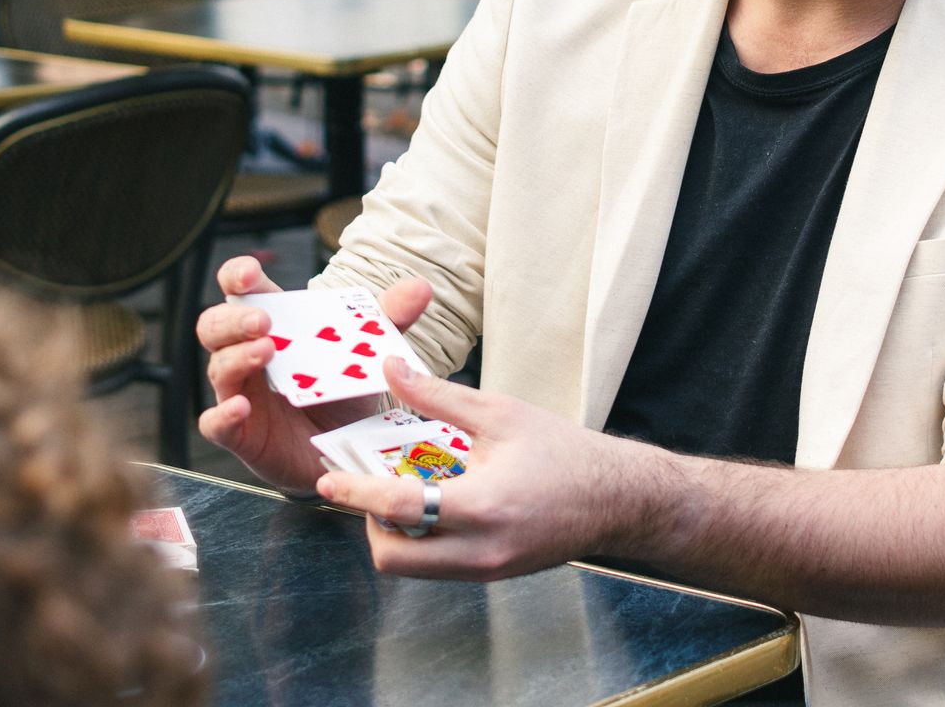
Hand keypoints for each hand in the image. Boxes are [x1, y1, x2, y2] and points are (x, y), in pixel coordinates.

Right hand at [196, 257, 433, 492]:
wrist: (342, 450)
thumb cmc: (342, 391)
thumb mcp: (366, 353)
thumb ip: (388, 320)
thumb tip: (419, 288)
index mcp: (274, 325)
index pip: (242, 290)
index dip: (238, 275)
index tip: (249, 273)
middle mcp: (248, 355)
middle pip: (215, 325)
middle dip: (234, 318)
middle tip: (264, 322)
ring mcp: (240, 393)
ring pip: (218, 367)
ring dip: (236, 357)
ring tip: (266, 351)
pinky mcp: (241, 434)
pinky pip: (215, 423)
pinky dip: (223, 414)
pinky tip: (241, 407)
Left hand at [315, 356, 656, 581]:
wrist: (617, 499)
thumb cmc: (563, 451)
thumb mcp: (500, 413)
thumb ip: (437, 396)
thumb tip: (391, 368)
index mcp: (481, 507)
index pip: (398, 508)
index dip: (355, 492)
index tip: (328, 479)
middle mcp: (479, 551)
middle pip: (392, 558)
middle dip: (370, 524)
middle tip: (374, 487)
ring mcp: (485, 570)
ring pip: (412, 568)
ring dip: (395, 534)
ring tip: (406, 490)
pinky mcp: (491, 575)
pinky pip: (437, 566)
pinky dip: (422, 540)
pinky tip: (436, 502)